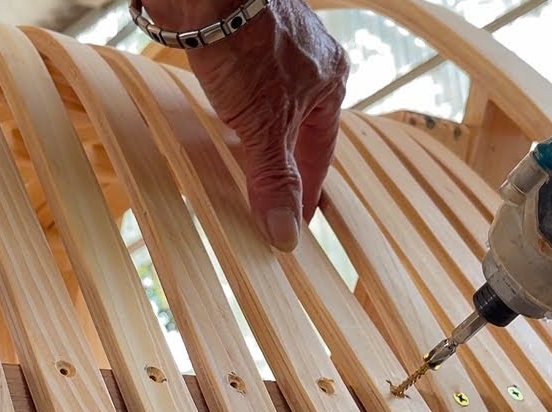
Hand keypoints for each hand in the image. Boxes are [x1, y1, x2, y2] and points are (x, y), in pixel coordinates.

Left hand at [142, 0, 348, 250]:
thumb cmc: (247, 45)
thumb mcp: (264, 125)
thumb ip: (272, 179)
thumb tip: (285, 234)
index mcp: (329, 85)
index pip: (321, 151)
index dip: (308, 189)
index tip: (300, 219)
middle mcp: (308, 64)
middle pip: (299, 127)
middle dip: (285, 162)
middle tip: (272, 199)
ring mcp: (274, 48)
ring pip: (272, 104)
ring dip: (260, 135)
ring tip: (245, 165)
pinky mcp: (239, 38)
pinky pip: (245, 83)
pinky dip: (236, 108)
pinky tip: (222, 119)